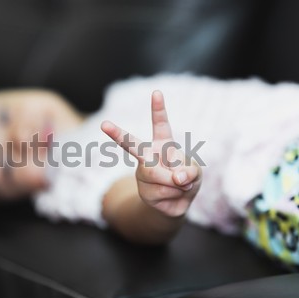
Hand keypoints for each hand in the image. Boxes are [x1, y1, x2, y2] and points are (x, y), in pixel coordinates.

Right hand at [101, 90, 201, 216]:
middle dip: (117, 134)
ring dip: (175, 184)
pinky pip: (161, 191)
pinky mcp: (143, 190)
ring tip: (179, 186)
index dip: (158, 109)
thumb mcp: (195, 173)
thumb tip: (177, 178)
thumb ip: (190, 172)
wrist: (177, 204)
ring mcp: (143, 173)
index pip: (160, 124)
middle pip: (133, 145)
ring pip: (157, 174)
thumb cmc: (187, 180)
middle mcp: (148, 156)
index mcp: (163, 144)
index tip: (156, 92)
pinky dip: (174, 195)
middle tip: (103, 124)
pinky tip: (172, 195)